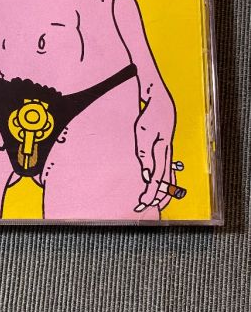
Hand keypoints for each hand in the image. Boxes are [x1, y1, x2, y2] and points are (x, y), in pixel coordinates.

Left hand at [134, 87, 175, 212]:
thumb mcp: (143, 134)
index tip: (143, 204)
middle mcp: (168, 157)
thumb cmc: (150, 118)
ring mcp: (168, 155)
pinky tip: (160, 188)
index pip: (158, 181)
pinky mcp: (166, 153)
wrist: (161, 105)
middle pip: (165, 184)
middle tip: (143, 207)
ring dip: (160, 192)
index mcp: (162, 154)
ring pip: (168, 180)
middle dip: (155, 198)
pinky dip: (164, 184)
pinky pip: (168, 173)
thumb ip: (145, 155)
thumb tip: (149, 176)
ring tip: (151, 203)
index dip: (151, 194)